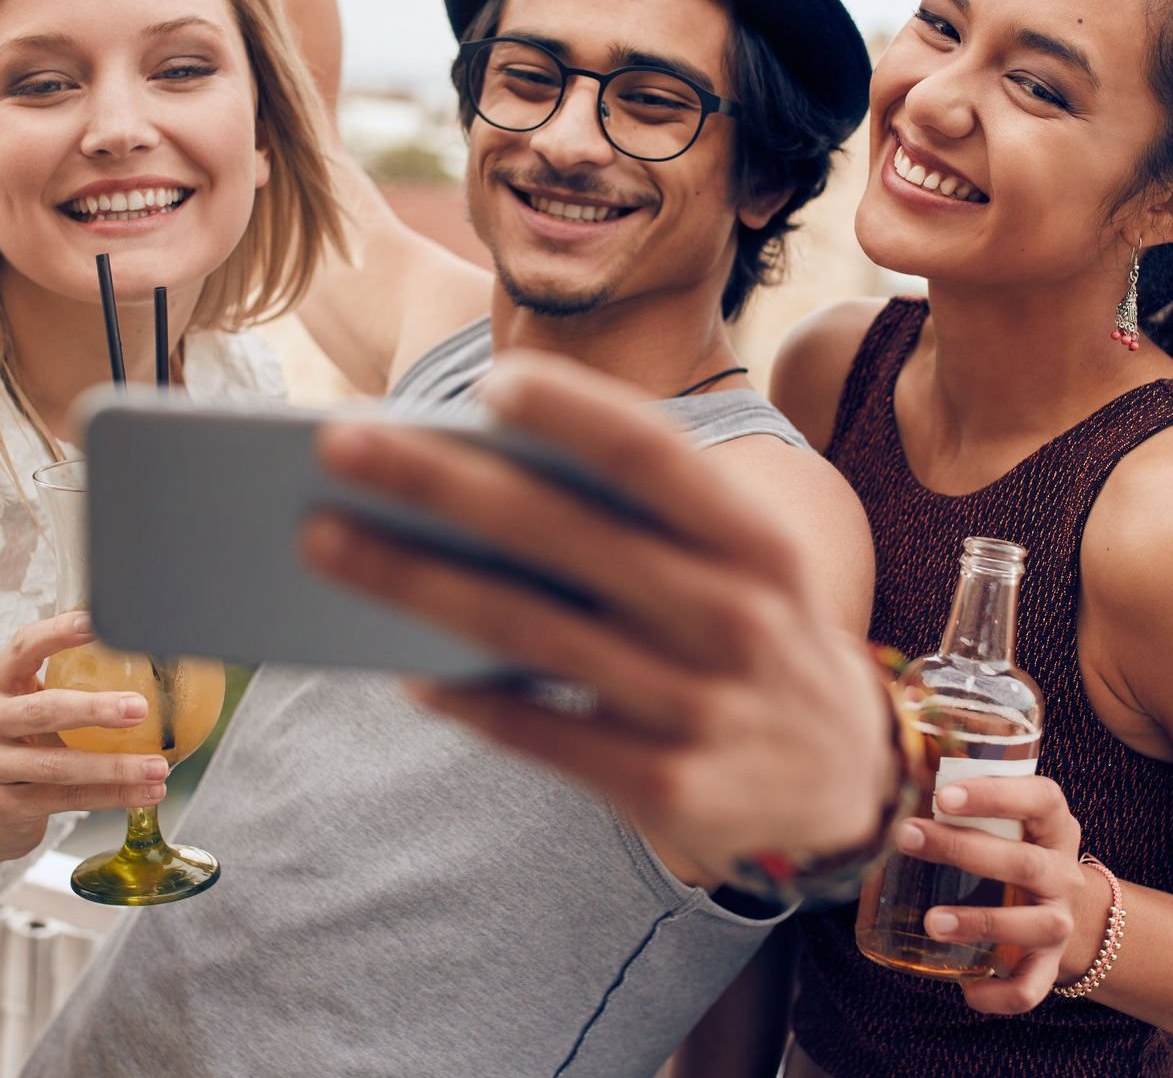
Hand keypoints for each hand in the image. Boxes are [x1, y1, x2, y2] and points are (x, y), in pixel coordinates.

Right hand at [0, 611, 169, 865]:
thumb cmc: (22, 746)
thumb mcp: (34, 709)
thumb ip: (73, 686)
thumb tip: (155, 665)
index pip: (22, 648)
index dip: (56, 633)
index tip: (94, 622)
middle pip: (41, 710)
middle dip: (93, 709)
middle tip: (140, 708)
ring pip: (56, 766)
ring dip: (114, 766)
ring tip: (157, 765)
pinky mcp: (5, 806)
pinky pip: (66, 799)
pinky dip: (111, 796)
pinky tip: (146, 791)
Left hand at [302, 352, 896, 872]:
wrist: (847, 773)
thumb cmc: (756, 629)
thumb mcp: (746, 560)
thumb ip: (646, 517)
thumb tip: (476, 475)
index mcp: (758, 541)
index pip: (655, 456)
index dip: (573, 413)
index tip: (484, 385)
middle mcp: (736, 618)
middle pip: (563, 535)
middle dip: (440, 483)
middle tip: (338, 445)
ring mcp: (702, 708)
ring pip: (529, 633)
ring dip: (414, 583)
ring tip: (325, 541)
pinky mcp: (668, 788)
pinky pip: (540, 735)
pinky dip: (466, 699)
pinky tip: (401, 668)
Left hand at [895, 774, 1089, 1013]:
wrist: (1065, 913)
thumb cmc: (1013, 852)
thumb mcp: (1004, 822)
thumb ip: (960, 801)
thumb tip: (893, 773)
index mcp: (1054, 827)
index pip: (1040, 799)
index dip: (995, 795)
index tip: (943, 794)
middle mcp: (1063, 873)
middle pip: (1024, 863)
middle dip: (963, 850)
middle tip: (908, 837)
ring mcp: (1060, 921)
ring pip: (1033, 925)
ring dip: (980, 922)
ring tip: (930, 922)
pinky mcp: (1051, 965)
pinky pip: (1033, 987)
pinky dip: (1000, 995)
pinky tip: (966, 989)